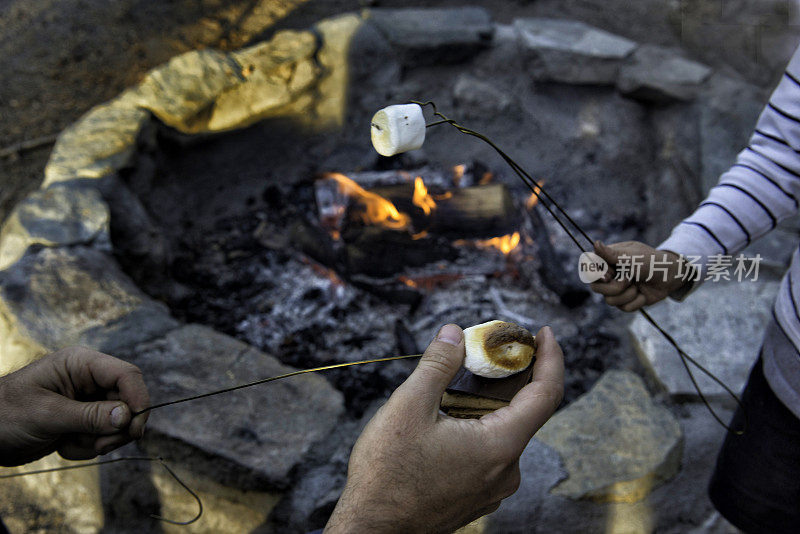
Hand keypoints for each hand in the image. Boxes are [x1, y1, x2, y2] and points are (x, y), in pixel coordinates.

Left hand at [0, 347, 149, 465]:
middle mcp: (89, 379)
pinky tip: (63, 446)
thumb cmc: (5, 415)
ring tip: (68, 443)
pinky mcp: (83, 421)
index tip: (136, 429)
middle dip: (115, 429)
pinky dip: (87, 447)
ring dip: (97, 441)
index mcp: (81, 364)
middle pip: (128, 402)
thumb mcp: (47, 414)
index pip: (126, 375)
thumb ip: (89, 416)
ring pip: (118, 423)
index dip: (138, 400)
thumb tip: (127, 417)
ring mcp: (87, 401)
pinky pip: (103, 436)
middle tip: (99, 446)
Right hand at [325, 324, 563, 533]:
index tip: (543, 333)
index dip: (551, 358)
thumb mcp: (408, 407)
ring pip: (503, 432)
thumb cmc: (388, 474)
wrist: (371, 529)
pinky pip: (489, 453)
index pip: (546, 394)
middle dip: (507, 376)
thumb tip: (454, 334)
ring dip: (487, 404)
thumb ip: (438, 365)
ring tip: (452, 388)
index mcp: (500, 446)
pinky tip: (446, 421)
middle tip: (482, 351)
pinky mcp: (478, 496)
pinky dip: (478, 428)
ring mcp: (494, 487)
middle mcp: (507, 470)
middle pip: (523, 411)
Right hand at [590, 240, 689, 311]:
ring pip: (609, 301)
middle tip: (629, 279)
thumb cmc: (652, 261)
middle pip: (596, 288)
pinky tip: (643, 294)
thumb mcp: (632, 257)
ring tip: (638, 286)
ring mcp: (617, 289)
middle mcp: (610, 275)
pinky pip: (623, 308)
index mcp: (608, 260)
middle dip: (615, 287)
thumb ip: (611, 254)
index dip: (596, 275)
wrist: (672, 276)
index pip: (589, 268)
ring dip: (628, 294)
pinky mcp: (626, 301)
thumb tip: (595, 243)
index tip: (609, 275)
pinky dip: (636, 302)